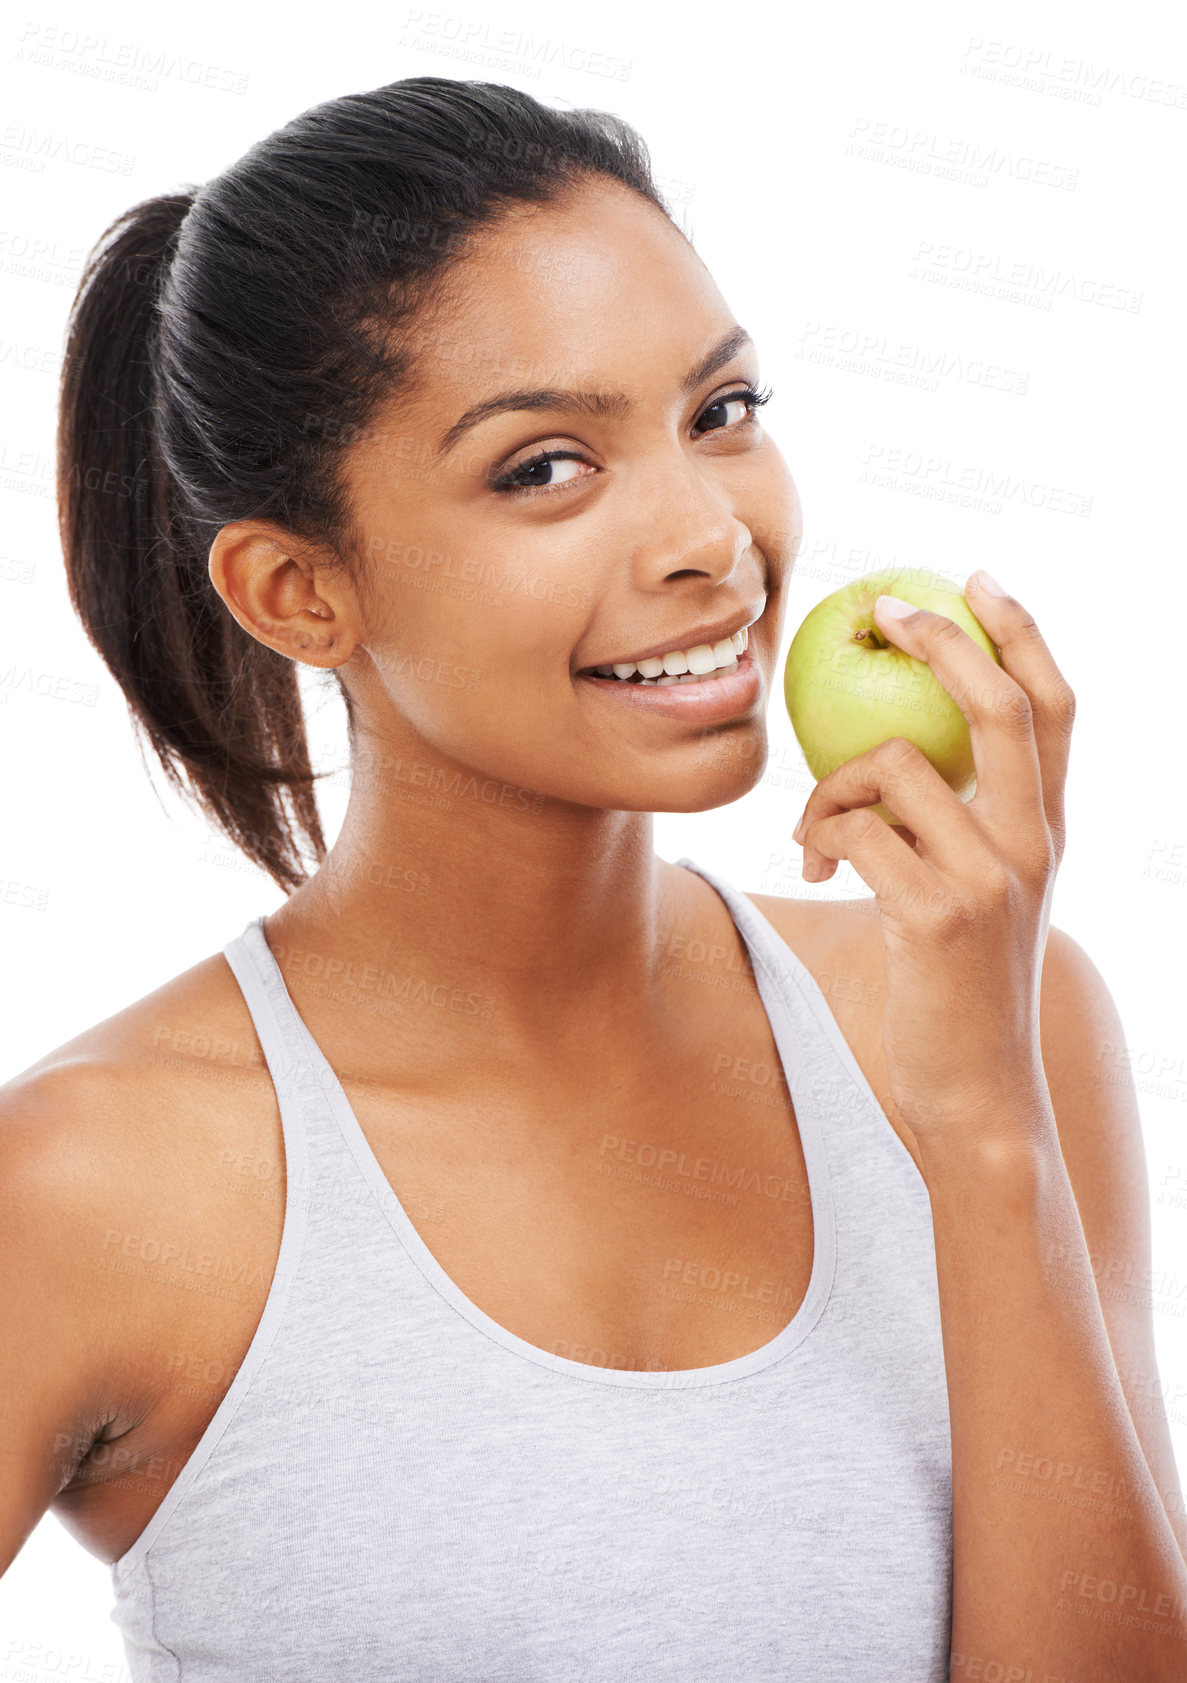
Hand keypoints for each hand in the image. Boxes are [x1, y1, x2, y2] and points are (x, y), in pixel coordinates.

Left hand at [790, 571, 1075, 1145]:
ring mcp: (990, 878)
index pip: (1055, 707)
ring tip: (813, 835)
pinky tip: (811, 867)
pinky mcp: (936, 914)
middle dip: (939, 639)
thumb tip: (901, 755)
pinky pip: (857, 830)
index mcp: (1048, 831)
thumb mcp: (988, 897)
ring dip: (831, 786)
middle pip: (996, 705)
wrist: (978, 1092)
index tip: (980, 580)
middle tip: (879, 609)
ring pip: (896, 766)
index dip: (1023, 632)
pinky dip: (818, 834)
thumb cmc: (961, 989)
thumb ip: (966, 826)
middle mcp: (1033, 844)